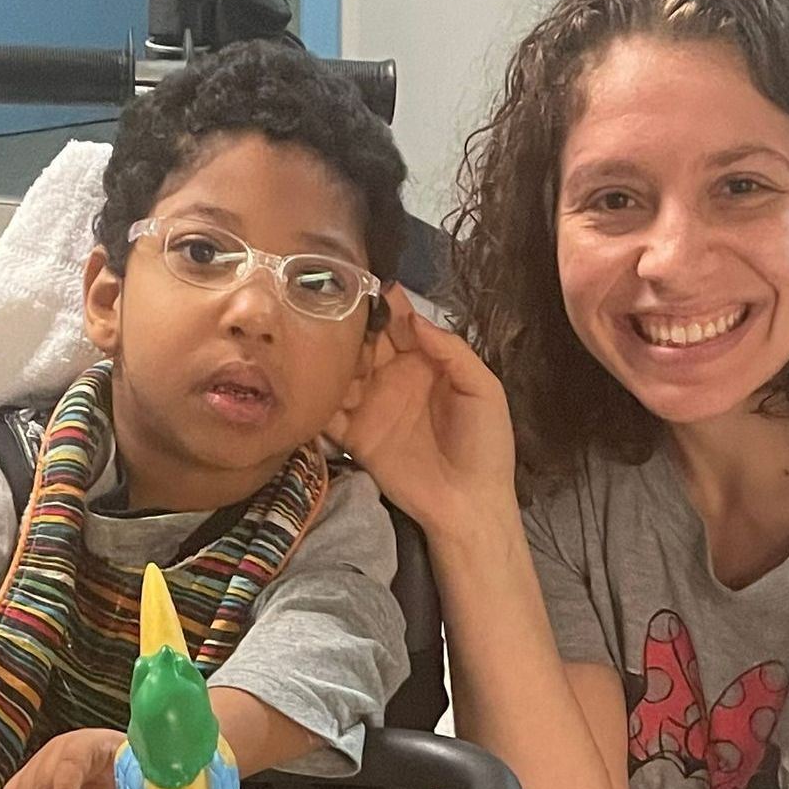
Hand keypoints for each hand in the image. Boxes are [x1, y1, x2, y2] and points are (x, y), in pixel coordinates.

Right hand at [326, 288, 517, 539]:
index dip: (384, 303)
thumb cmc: (485, 446)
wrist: (468, 505)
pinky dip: (314, 399)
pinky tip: (303, 381)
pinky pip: (328, 413)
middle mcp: (394, 377)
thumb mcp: (482, 389)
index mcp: (426, 361)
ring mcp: (372, 406)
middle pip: (364, 341)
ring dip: (328, 356)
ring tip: (314, 340)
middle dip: (349, 324)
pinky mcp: (355, 436)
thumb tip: (414, 319)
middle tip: (331, 308)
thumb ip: (452, 351)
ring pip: (342, 371)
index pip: (399, 322)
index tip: (363, 283)